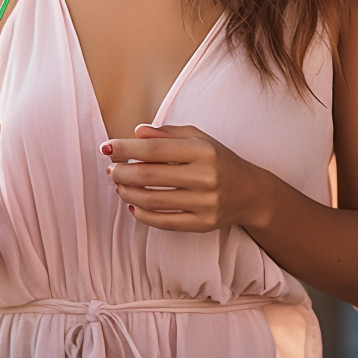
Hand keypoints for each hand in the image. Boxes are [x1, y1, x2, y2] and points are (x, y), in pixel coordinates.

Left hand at [102, 124, 268, 232]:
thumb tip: (136, 132)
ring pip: (152, 200)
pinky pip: (164, 222)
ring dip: (127, 193)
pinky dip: (142, 215)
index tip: (106, 147)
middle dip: (121, 172)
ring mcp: (205, 203)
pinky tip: (132, 206)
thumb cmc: (219, 159)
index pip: (154, 149)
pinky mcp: (203, 224)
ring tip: (118, 186)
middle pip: (149, 175)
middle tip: (110, 169)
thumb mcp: (199, 138)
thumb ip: (167, 134)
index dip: (125, 148)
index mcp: (203, 150)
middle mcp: (205, 176)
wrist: (251, 193)